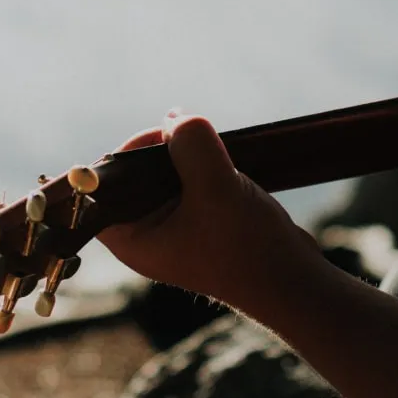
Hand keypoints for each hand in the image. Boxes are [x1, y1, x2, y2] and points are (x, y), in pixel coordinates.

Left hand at [95, 111, 323, 316]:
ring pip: (166, 172)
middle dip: (164, 150)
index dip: (128, 152)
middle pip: (135, 172)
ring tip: (217, 161)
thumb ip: (192, 145)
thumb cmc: (248, 248)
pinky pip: (191, 179)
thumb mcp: (216, 187)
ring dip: (189, 156)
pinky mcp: (201, 220)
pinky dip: (206, 166)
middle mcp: (146, 233)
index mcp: (131, 237)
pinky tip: (228, 170)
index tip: (163, 137)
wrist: (293, 280)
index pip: (104, 184)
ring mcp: (175, 226)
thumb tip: (175, 117)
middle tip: (194, 142)